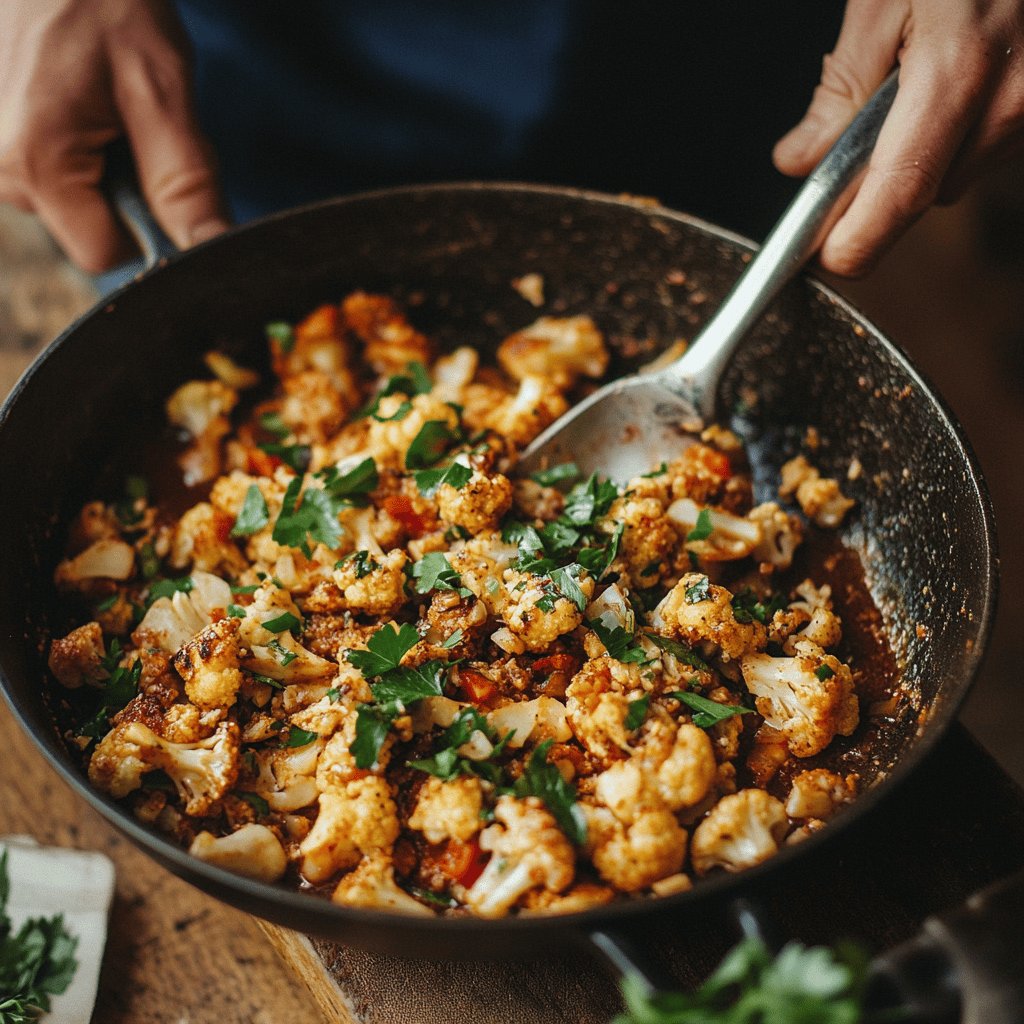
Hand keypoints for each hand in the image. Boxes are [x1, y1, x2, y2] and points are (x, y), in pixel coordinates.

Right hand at [0, 0, 228, 272]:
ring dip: (98, 164)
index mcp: (33, 163)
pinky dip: (74, 146)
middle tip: (128, 117)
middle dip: (122, 190)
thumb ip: (186, 183)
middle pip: (84, 228)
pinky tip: (75, 96)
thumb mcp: (161, 90)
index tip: (163, 177)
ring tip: (97, 96)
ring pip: (66, 201)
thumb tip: (213, 248)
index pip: (103, 254)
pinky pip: (47, 169)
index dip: (146, 231)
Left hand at [773, 0, 1023, 276]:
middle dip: (880, 182)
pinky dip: (960, 133)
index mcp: (957, 71)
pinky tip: (961, 78)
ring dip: (925, 152)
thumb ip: (840, 87)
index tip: (827, 259)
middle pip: (924, 193)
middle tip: (856, 138)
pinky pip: (988, 149)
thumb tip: (800, 160)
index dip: (855, 243)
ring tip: (923, 78)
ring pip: (956, 175)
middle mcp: (1011, 99)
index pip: (898, 194)